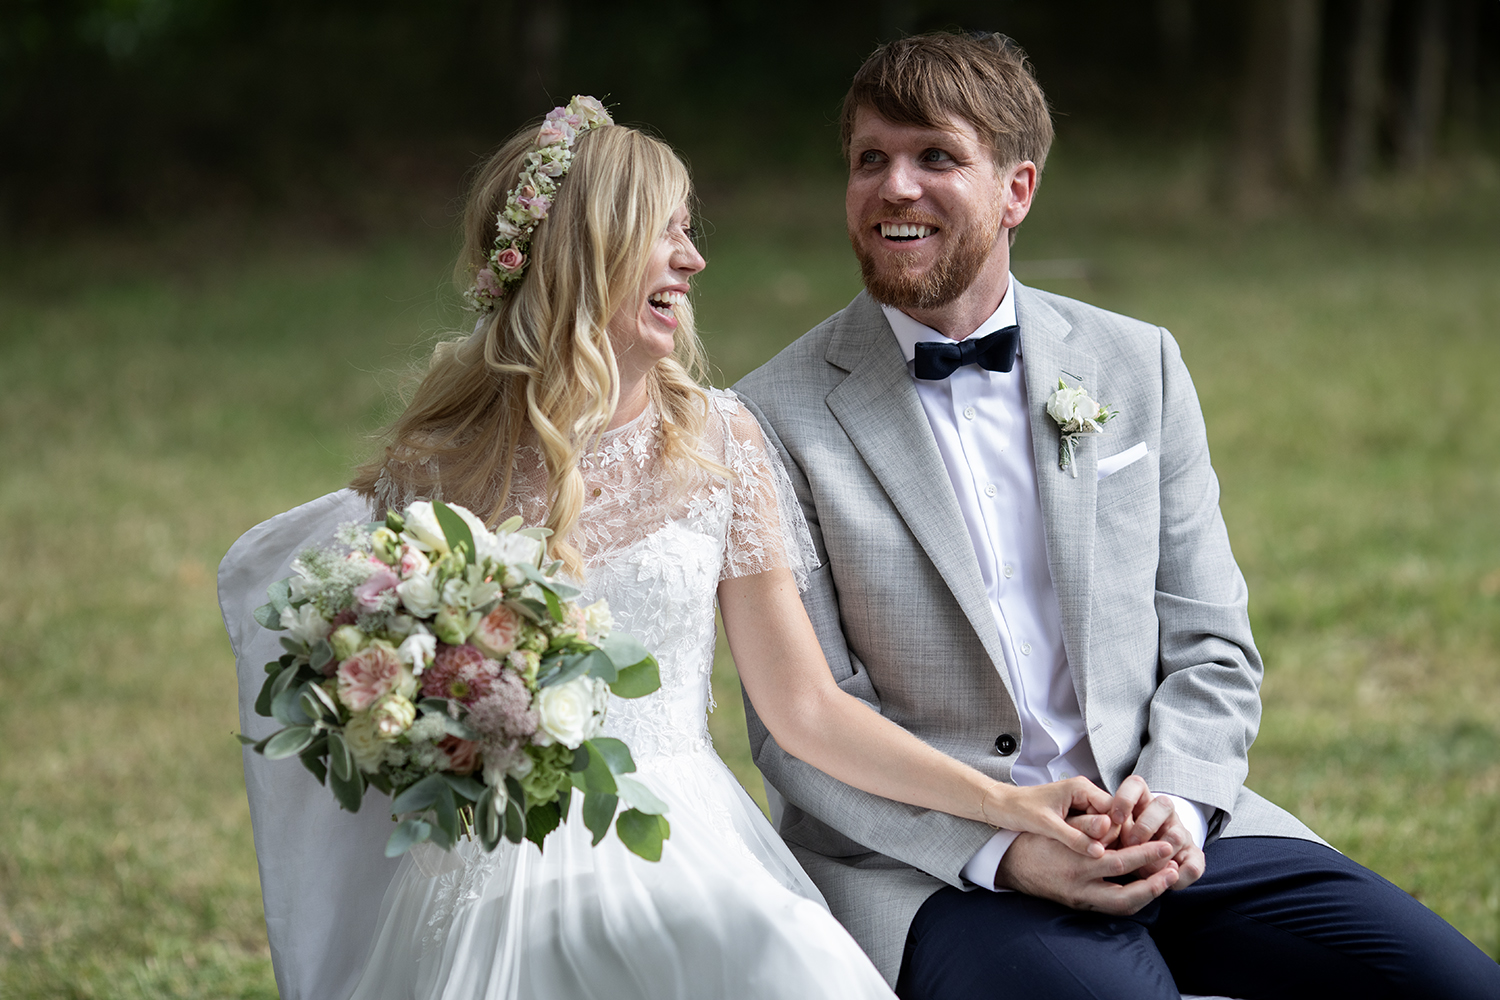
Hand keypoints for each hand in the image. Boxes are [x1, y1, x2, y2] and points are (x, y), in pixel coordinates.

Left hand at [983, 776, 1114, 857]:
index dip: (1113, 830)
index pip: (1114, 810)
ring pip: (1103, 825)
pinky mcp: (1075, 814)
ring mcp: (1081, 803)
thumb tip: (1099, 852)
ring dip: (1097, 839)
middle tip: (1094, 853)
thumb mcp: (1047, 825)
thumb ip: (1075, 838)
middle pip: (1112, 818)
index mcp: (1081, 788)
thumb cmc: (1019, 809)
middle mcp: (1085, 793)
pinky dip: (1089, 839)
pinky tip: (1082, 850)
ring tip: (1085, 851)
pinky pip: (1091, 828)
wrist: (1001, 806)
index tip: (1103, 848)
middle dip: (1106, 837)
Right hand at [994, 832, 1178, 912]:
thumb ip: (1087, 826)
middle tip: (1174, 869)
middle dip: (1153, 883)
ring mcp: (1080, 901)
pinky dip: (1132, 900)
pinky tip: (1146, 888)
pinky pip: (1111, 909)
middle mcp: (1080, 888)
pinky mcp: (1080, 906)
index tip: (1166, 846)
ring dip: (1147, 895)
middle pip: (1126, 895)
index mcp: (1075, 865)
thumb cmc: (1037, 838)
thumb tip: (1115, 821)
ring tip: (1166, 879)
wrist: (1010, 864)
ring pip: (1121, 908)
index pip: (1119, 862)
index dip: (1146, 855)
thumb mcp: (1059, 827)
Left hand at [1097, 776, 1205, 888]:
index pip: (1136, 785)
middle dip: (1144, 827)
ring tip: (1143, 869)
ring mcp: (1181, 834)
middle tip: (1129, 844)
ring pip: (1177, 835)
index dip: (1125, 799)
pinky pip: (1192, 866)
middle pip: (1163, 804)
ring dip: (1159, 855)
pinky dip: (1179, 877)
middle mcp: (1164, 813)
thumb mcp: (1108, 834)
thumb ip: (1104, 831)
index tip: (1114, 819)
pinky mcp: (1193, 858)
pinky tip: (1164, 882)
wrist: (1145, 866)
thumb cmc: (1118, 844)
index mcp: (1140, 800)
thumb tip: (1098, 835)